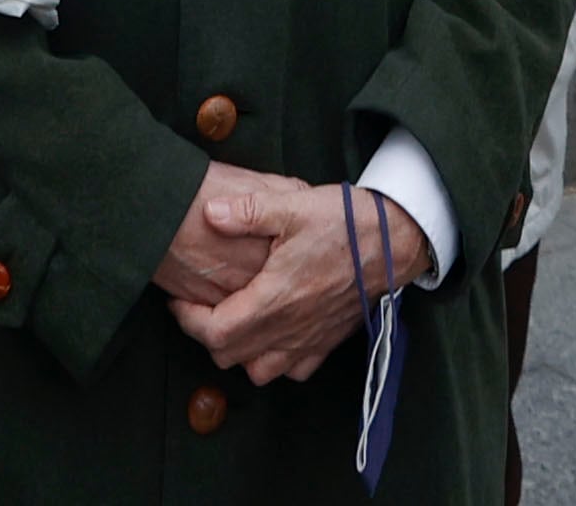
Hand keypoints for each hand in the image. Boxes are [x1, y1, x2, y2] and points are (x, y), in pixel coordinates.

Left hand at [168, 172, 418, 385]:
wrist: (396, 241)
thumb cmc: (346, 222)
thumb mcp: (293, 205)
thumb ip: (247, 211)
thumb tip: (209, 212)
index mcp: (274, 299)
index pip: (215, 333)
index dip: (187, 320)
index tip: (179, 299)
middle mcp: (290, 329)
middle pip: (229, 356)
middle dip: (206, 335)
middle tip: (200, 305)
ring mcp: (310, 340)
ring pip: (259, 371)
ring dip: (240, 352)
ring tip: (233, 320)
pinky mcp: (328, 342)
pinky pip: (293, 370)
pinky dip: (275, 360)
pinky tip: (272, 332)